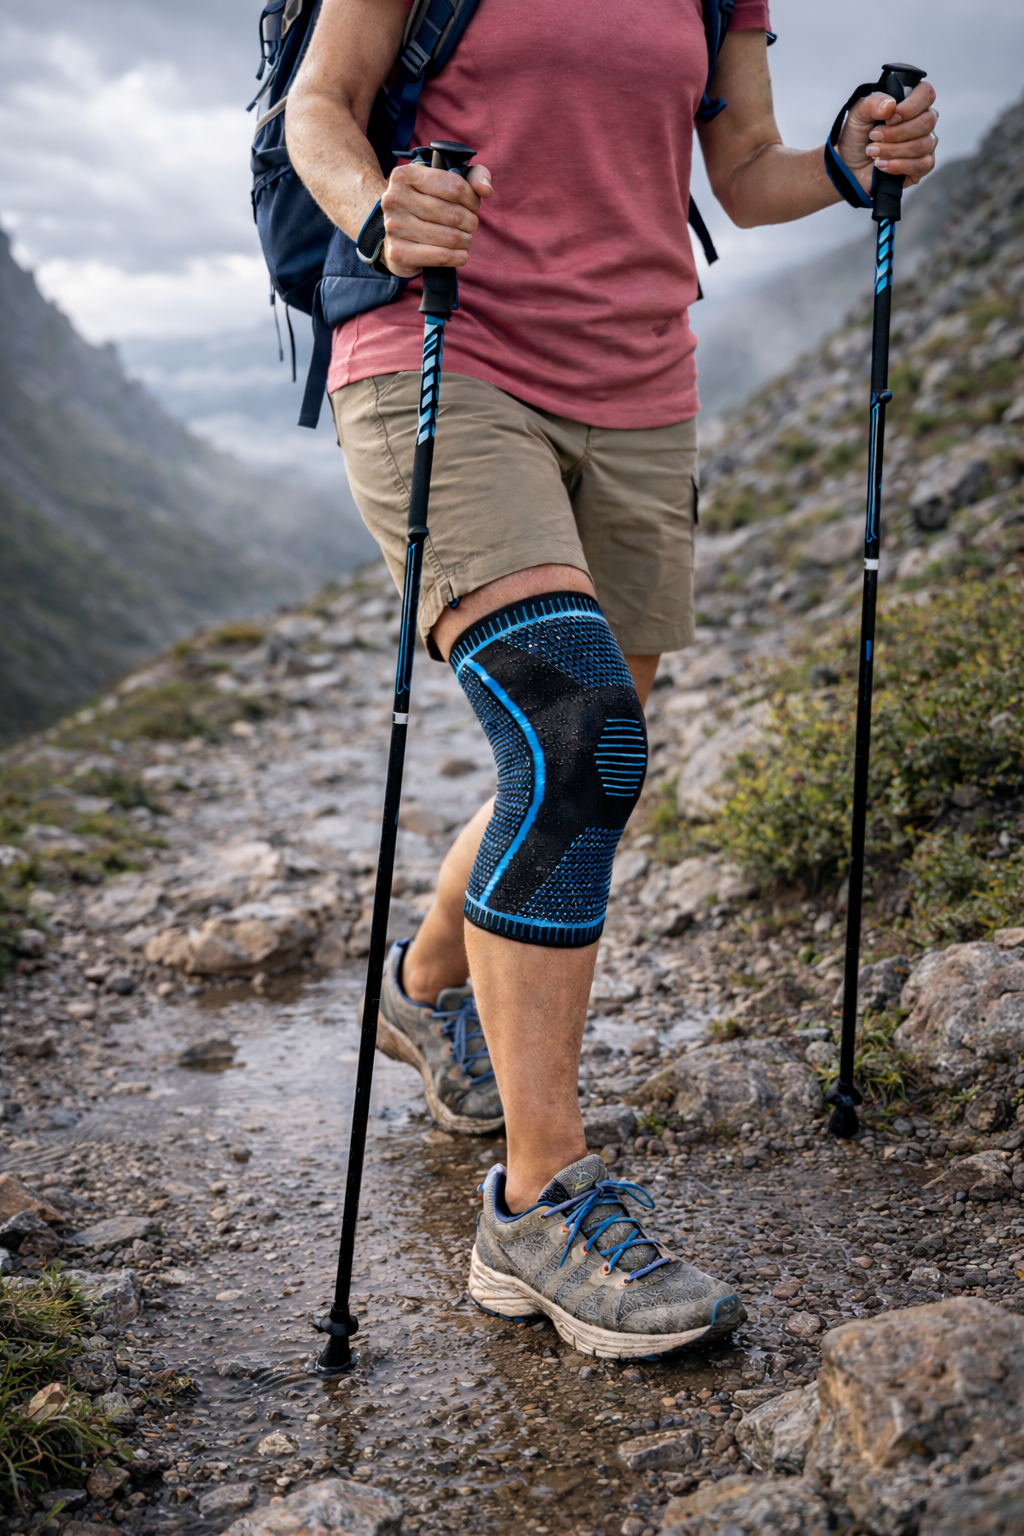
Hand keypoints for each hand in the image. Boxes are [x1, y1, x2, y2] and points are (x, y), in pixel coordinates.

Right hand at [378, 160, 492, 278]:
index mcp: (406, 175)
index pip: (454, 186)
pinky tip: (461, 254)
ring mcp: (394, 226)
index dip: (472, 199)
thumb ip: (473, 176)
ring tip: (465, 239)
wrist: (395, 231)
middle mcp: (395, 198)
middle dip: (470, 221)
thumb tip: (486, 190)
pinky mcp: (398, 252)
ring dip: (465, 240)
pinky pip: (440, 256)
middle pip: (453, 214)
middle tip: (470, 224)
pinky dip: (457, 257)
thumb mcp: (446, 180)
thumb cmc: (426, 202)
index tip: (473, 205)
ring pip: (449, 237)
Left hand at [837, 81, 937, 191]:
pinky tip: (882, 165)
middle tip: (874, 136)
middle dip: (896, 133)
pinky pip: (923, 165)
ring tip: (874, 153)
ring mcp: (926, 143)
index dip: (910, 106)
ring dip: (894, 150)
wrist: (850, 165)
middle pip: (927, 122)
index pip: (926, 94)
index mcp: (911, 103)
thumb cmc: (858, 137)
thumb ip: (872, 103)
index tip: (889, 118)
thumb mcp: (857, 114)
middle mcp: (923, 121)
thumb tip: (890, 105)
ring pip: (923, 145)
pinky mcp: (922, 166)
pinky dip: (899, 166)